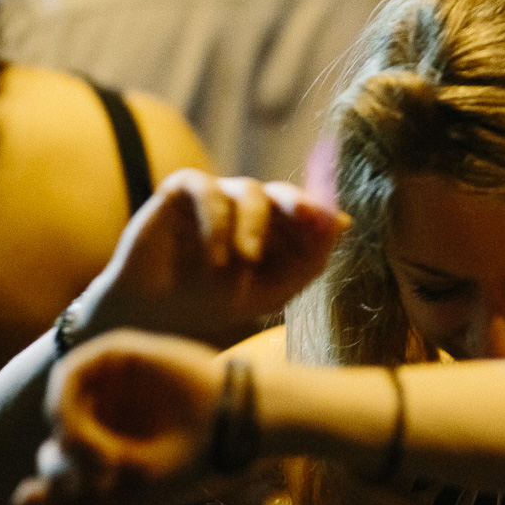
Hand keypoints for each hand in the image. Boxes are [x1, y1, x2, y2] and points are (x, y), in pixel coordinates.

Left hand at [13, 330, 225, 504]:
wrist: (239, 428)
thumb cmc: (195, 459)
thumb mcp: (129, 492)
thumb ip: (74, 499)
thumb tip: (17, 501)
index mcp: (109, 442)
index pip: (57, 465)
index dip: (53, 491)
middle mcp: (102, 410)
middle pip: (51, 447)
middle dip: (66, 475)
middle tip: (106, 486)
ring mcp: (108, 382)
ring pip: (55, 413)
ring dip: (70, 447)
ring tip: (106, 466)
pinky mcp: (116, 353)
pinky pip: (67, 379)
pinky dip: (69, 415)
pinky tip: (94, 445)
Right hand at [82, 169, 347, 345]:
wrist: (160, 315)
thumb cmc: (220, 301)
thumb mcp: (274, 290)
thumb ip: (310, 260)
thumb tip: (344, 221)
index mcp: (278, 228)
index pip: (307, 211)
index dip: (320, 214)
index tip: (332, 222)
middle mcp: (250, 206)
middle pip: (283, 192)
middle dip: (299, 202)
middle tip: (309, 215)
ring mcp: (217, 195)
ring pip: (248, 190)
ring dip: (252, 226)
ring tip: (243, 262)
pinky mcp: (181, 191)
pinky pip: (206, 189)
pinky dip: (216, 221)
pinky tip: (216, 256)